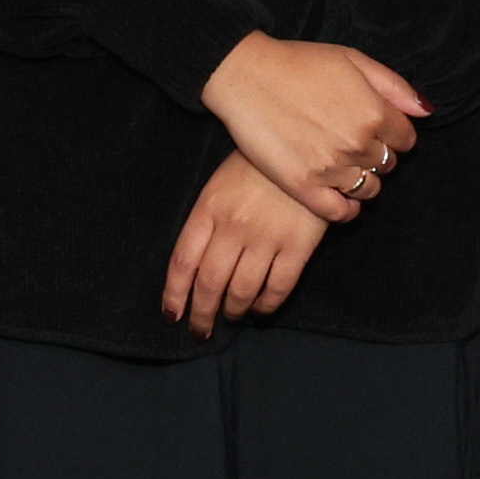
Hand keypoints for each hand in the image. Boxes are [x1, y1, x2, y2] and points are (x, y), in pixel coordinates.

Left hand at [162, 154, 328, 335]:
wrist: (306, 148)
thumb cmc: (256, 167)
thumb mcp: (220, 185)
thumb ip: (207, 222)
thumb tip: (194, 269)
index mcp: (209, 209)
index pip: (183, 261)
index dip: (175, 294)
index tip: (172, 315)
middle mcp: (234, 226)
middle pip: (210, 283)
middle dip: (202, 314)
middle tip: (202, 330)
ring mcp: (267, 237)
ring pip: (242, 290)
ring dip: (234, 311)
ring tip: (232, 317)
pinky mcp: (298, 245)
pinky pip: (278, 287)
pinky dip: (267, 305)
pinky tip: (261, 310)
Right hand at [202, 32, 425, 223]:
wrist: (246, 76)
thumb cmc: (297, 63)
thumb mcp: (352, 59)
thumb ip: (394, 86)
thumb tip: (425, 111)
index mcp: (374, 111)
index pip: (406, 139)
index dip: (394, 133)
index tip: (376, 128)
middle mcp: (358, 143)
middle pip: (388, 164)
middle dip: (377, 154)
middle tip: (353, 142)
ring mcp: (332, 168)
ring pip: (369, 189)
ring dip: (362, 179)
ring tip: (342, 164)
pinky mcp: (304, 187)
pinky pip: (340, 213)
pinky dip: (346, 209)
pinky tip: (339, 196)